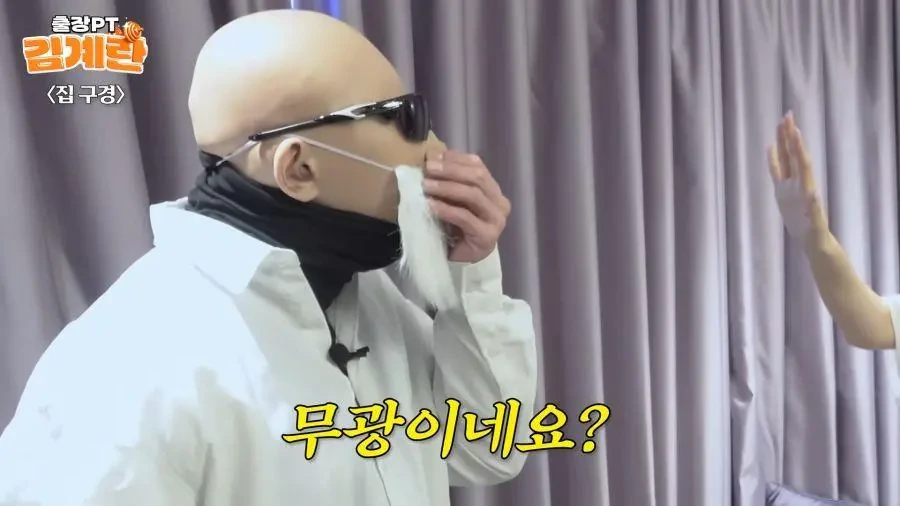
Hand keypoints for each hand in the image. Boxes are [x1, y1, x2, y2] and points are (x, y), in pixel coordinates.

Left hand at [423, 150, 510, 262]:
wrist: (463, 260)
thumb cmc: (458, 227)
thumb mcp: (454, 199)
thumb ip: (451, 180)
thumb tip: (434, 156)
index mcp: (494, 189)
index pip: (478, 166)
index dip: (455, 159)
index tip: (433, 157)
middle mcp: (500, 202)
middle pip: (477, 178)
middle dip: (450, 170)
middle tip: (428, 169)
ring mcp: (496, 220)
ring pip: (473, 195)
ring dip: (447, 187)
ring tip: (427, 185)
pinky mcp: (487, 236)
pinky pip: (465, 217)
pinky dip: (447, 209)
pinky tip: (431, 205)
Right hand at [767, 112, 828, 242]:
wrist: (812, 239)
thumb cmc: (815, 232)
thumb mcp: (815, 221)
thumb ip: (813, 208)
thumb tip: (812, 194)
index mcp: (806, 187)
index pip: (802, 162)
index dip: (798, 147)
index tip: (795, 130)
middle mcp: (798, 182)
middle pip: (794, 154)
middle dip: (790, 136)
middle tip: (787, 116)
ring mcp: (789, 185)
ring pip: (786, 158)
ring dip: (783, 141)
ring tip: (780, 124)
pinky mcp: (782, 191)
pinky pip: (776, 170)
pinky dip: (773, 158)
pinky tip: (771, 146)